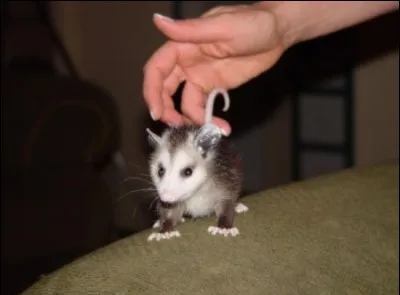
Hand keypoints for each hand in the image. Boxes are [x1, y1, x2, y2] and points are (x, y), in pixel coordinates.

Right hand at [143, 2, 288, 134]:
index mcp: (184, 46)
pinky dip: (208, 118)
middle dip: (166, 110)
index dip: (152, 91)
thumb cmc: (252, 23)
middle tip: (177, 127)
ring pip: (184, 102)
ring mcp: (201, 77)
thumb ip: (190, 29)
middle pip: (165, 89)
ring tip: (205, 130)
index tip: (157, 112)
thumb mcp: (222, 26)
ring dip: (189, 118)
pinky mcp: (214, 88)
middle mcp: (187, 62)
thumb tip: (158, 21)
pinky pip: (203, 106)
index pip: (157, 69)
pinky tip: (221, 126)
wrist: (278, 33)